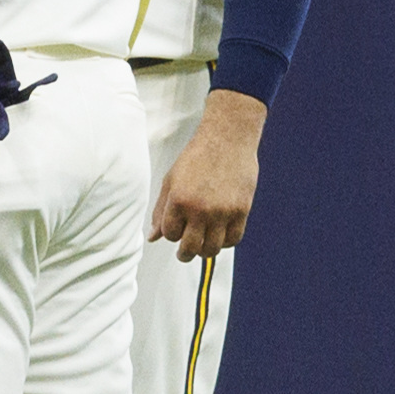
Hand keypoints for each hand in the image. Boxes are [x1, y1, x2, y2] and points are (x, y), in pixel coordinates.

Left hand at [147, 88, 264, 261]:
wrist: (227, 139)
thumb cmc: (196, 157)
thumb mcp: (171, 181)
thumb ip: (160, 211)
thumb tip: (153, 237)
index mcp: (178, 201)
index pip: (170, 235)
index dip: (171, 235)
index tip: (176, 230)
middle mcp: (200, 210)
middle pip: (190, 249)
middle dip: (185, 254)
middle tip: (185, 253)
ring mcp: (222, 212)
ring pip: (212, 249)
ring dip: (205, 251)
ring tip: (203, 245)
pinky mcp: (241, 211)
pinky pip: (233, 240)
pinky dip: (225, 242)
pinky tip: (220, 235)